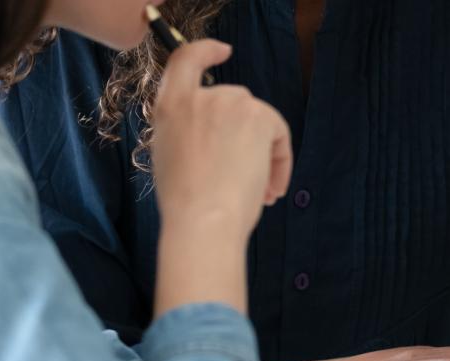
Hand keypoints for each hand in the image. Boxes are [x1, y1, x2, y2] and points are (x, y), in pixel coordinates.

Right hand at [148, 39, 292, 236]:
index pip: (185, 60)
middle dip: (242, 136)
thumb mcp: (170, 155)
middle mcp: (201, 97)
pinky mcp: (260, 117)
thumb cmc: (185, 202)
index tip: (222, 51)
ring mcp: (231, 104)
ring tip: (259, 193)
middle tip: (243, 176)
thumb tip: (213, 134)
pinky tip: (271, 190)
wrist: (203, 219)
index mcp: (169, 106)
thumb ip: (187, 131)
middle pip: (233, 102)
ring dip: (262, 154)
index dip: (206, 51)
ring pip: (258, 122)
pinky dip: (280, 162)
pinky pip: (278, 135)